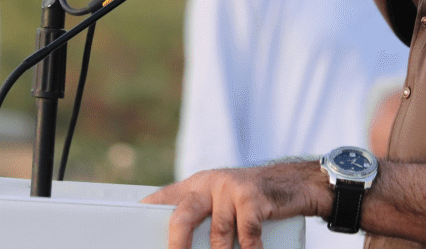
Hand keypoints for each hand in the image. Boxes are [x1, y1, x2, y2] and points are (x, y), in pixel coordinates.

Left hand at [142, 160, 328, 248]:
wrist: (292, 183)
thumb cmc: (251, 202)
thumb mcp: (222, 202)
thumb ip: (202, 217)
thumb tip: (178, 243)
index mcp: (196, 186)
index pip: (162, 198)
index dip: (146, 214)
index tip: (133, 235)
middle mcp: (210, 183)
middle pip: (183, 214)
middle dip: (177, 244)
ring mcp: (232, 188)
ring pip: (217, 232)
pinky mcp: (254, 197)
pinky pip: (246, 232)